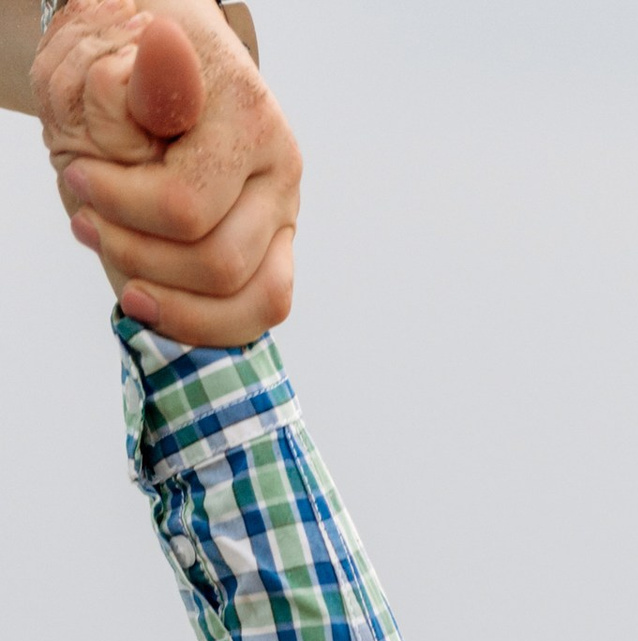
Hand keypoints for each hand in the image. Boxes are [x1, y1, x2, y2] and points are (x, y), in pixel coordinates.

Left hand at [39, 0, 297, 345]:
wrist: (173, 77)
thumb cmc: (147, 75)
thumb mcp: (136, 66)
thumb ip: (154, 79)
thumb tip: (163, 48)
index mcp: (252, 124)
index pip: (187, 206)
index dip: (122, 206)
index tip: (77, 180)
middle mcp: (280, 175)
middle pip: (218, 263)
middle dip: (138, 253)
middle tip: (87, 224)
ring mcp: (284, 220)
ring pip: (249, 301)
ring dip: (170, 299)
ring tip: (117, 270)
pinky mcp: (277, 253)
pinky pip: (258, 314)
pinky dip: (200, 321)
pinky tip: (148, 301)